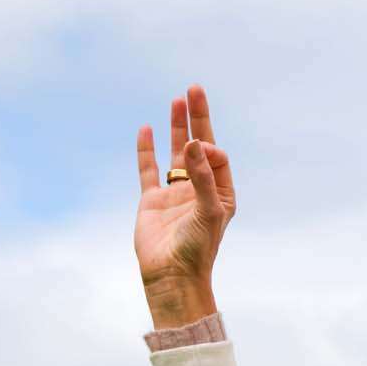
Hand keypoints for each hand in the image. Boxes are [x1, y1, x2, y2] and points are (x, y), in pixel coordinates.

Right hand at [135, 85, 235, 303]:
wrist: (171, 276)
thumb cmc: (197, 249)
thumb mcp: (208, 212)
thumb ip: (203, 178)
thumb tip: (194, 142)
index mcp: (220, 194)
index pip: (217, 157)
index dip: (208, 147)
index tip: (200, 149)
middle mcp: (198, 191)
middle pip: (198, 146)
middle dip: (197, 118)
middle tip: (194, 89)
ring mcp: (174, 194)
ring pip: (175, 153)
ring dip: (177, 127)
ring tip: (177, 100)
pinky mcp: (152, 200)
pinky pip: (148, 169)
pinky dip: (146, 149)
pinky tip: (146, 128)